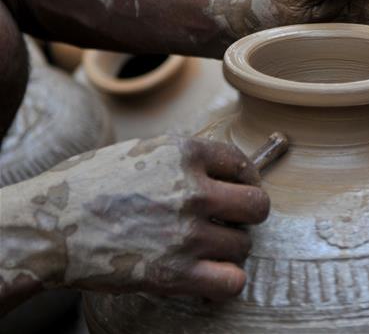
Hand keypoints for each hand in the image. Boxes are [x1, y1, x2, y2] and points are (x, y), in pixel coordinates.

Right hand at [0, 136, 268, 301]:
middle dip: (246, 217)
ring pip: (243, 246)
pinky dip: (223, 283)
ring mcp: (187, 233)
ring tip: (203, 252)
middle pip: (257, 206)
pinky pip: (231, 282)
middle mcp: (193, 190)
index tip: (238, 191)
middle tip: (228, 224)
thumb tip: (216, 169)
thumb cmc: (84, 188)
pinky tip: (205, 278)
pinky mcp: (175, 273)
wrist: (45, 228)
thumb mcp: (139, 151)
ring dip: (227, 251)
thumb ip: (181, 158)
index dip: (245, 180)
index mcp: (185, 153)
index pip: (242, 164)